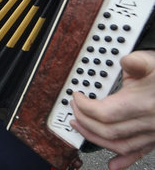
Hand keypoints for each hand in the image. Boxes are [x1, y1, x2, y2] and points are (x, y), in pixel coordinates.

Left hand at [70, 50, 154, 169]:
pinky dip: (124, 160)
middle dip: (85, 121)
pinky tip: (113, 165)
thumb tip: (126, 61)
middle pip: (109, 131)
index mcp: (143, 104)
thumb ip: (137, 62)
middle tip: (74, 110)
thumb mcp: (152, 62)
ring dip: (96, 140)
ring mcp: (154, 133)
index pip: (105, 113)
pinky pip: (140, 153)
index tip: (77, 97)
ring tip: (81, 128)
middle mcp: (149, 123)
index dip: (85, 106)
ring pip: (121, 145)